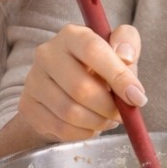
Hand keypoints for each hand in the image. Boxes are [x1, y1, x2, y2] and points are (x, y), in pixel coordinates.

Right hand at [15, 24, 144, 142]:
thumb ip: (127, 44)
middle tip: (122, 114)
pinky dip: (83, 133)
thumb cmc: (99, 66)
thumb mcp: (118, 49)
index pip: (94, 51)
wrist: (65, 87)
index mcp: (71, 35)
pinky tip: (91, 125)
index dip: (118, 76)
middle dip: (109, 107)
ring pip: (70, 112)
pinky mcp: (28, 106)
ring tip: (108, 119)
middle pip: (81, 88)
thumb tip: (125, 56)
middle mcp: (47, 54)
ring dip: (98, 122)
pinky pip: (61, 128)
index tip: (138, 97)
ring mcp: (33, 80)